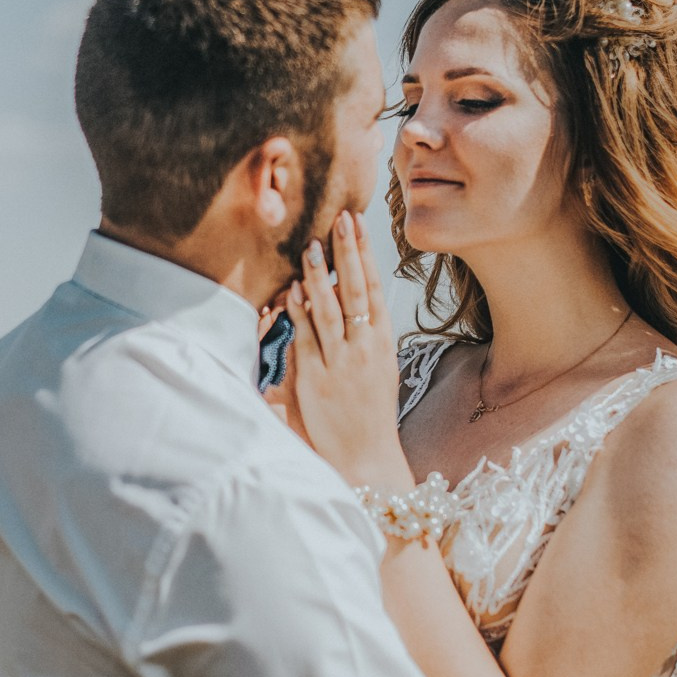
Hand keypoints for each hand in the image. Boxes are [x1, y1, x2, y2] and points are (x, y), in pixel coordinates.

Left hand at [288, 212, 411, 490]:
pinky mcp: (317, 380)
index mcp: (381, 343)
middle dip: (348, 252)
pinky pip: (307, 339)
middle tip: (342, 218)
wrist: (367, 458)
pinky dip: (301, 313)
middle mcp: (364, 348)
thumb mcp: (377, 372)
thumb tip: (349, 307)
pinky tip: (294, 290)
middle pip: (355, 291)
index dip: (364, 255)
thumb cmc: (369, 416)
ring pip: (330, 310)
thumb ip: (363, 339)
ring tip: (311, 245)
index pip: (372, 289)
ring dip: (320, 276)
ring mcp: (341, 363)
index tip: (358, 225)